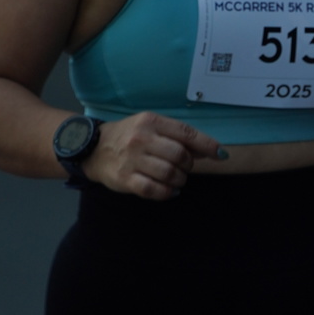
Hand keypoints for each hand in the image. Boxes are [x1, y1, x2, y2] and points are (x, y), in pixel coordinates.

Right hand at [85, 112, 227, 199]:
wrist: (92, 148)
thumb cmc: (128, 136)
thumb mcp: (150, 127)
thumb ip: (177, 136)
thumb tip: (209, 150)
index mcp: (150, 121)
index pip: (186, 133)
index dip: (207, 145)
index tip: (221, 154)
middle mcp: (141, 139)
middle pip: (179, 155)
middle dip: (189, 165)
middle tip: (185, 167)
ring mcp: (132, 159)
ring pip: (169, 173)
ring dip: (180, 179)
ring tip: (177, 179)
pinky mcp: (124, 179)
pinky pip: (154, 190)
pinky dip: (168, 192)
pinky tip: (170, 190)